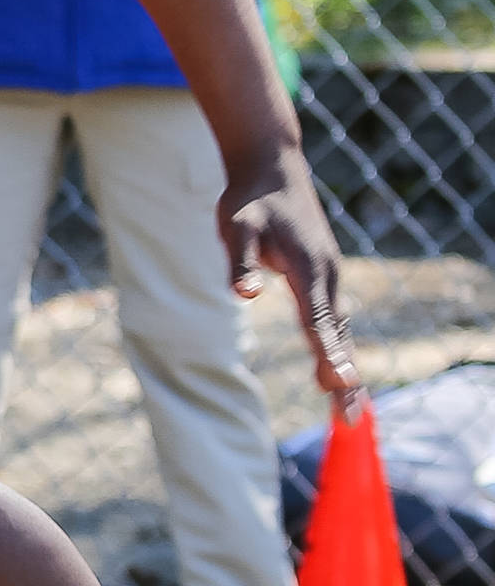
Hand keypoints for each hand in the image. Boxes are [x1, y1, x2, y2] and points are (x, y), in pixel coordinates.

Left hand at [221, 155, 361, 402]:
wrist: (271, 166)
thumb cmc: (249, 197)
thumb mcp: (236, 224)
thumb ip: (240, 260)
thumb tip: (242, 293)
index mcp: (308, 267)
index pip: (319, 319)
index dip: (328, 353)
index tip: (339, 384)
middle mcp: (326, 275)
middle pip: (338, 334)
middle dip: (344, 378)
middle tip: (349, 420)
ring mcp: (329, 275)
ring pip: (341, 330)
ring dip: (346, 370)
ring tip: (350, 411)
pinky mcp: (323, 275)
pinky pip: (335, 321)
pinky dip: (339, 349)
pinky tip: (340, 373)